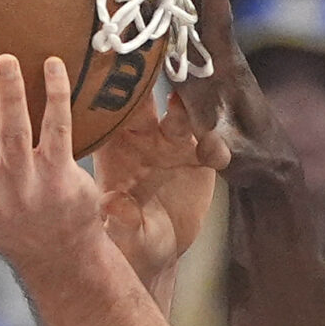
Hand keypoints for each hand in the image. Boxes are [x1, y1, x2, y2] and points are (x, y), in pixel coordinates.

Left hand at [94, 88, 219, 293]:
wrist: (159, 250)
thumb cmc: (130, 240)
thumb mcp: (124, 236)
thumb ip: (119, 220)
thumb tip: (112, 204)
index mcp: (112, 147)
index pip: (107, 111)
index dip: (111, 94)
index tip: (118, 84)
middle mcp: (141, 137)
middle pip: (145, 100)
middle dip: (153, 84)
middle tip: (163, 75)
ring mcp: (170, 143)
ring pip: (181, 114)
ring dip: (190, 108)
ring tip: (198, 115)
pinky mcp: (198, 156)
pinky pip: (211, 142)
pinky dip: (216, 146)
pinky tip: (216, 161)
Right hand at [174, 0, 305, 198]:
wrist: (271, 166)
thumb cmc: (255, 160)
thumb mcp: (237, 159)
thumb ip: (223, 153)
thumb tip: (212, 153)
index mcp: (227, 65)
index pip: (215, 10)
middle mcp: (220, 52)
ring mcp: (212, 59)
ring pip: (191, 9)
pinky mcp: (203, 69)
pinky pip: (183, 29)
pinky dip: (168, 5)